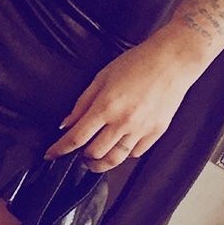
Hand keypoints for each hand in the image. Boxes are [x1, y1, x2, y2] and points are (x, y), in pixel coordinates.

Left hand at [42, 33, 203, 169]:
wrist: (172, 61)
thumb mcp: (102, 77)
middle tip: (77, 154)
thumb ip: (83, 103)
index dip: (60, 149)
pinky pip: (135, 153)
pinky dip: (123, 154)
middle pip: (94, 153)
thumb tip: (67, 124)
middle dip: (81, 157)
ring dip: (100, 163)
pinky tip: (118, 147)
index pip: (76, 137)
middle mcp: (123, 122)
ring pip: (115, 159)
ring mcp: (141, 130)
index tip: (51, 155)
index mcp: (106, 106)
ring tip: (94, 159)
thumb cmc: (137, 63)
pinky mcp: (156, 133)